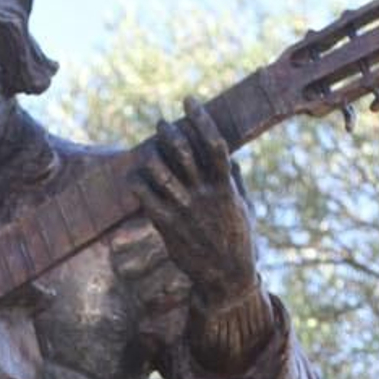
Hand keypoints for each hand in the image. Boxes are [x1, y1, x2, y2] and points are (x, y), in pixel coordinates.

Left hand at [134, 96, 258, 309]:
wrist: (225, 278)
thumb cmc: (238, 242)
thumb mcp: (244, 209)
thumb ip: (236, 182)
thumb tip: (232, 159)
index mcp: (226, 187)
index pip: (213, 144)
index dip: (200, 119)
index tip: (189, 100)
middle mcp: (204, 196)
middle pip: (182, 152)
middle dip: (169, 132)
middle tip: (162, 124)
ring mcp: (184, 211)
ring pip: (160, 172)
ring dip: (151, 155)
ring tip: (149, 151)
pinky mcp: (168, 227)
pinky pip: (146, 198)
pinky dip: (137, 183)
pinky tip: (134, 178)